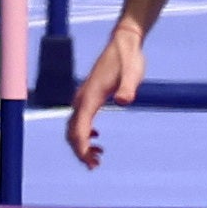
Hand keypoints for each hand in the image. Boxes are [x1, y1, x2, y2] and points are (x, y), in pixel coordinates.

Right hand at [67, 26, 144, 169]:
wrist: (124, 42)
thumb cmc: (129, 58)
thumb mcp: (133, 72)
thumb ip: (128, 87)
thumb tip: (124, 100)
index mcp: (90, 97)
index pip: (79, 128)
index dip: (81, 147)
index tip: (89, 161)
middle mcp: (82, 98)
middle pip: (73, 131)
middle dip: (80, 150)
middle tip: (95, 165)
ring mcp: (83, 97)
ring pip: (75, 127)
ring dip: (82, 144)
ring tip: (97, 157)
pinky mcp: (89, 95)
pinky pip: (80, 120)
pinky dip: (84, 133)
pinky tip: (97, 138)